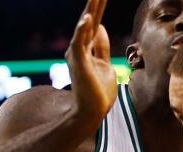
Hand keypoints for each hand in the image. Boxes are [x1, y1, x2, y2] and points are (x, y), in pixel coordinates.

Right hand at [65, 0, 117, 121]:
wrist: (93, 111)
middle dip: (95, 5)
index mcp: (87, 49)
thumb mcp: (105, 64)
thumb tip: (100, 27)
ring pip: (84, 27)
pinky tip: (87, 18)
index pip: (94, 25)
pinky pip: (80, 42)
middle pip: (89, 22)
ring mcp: (77, 54)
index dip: (98, 10)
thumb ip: (102, 47)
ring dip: (91, 11)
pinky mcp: (78, 62)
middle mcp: (79, 49)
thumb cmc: (99, 91)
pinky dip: (82, 29)